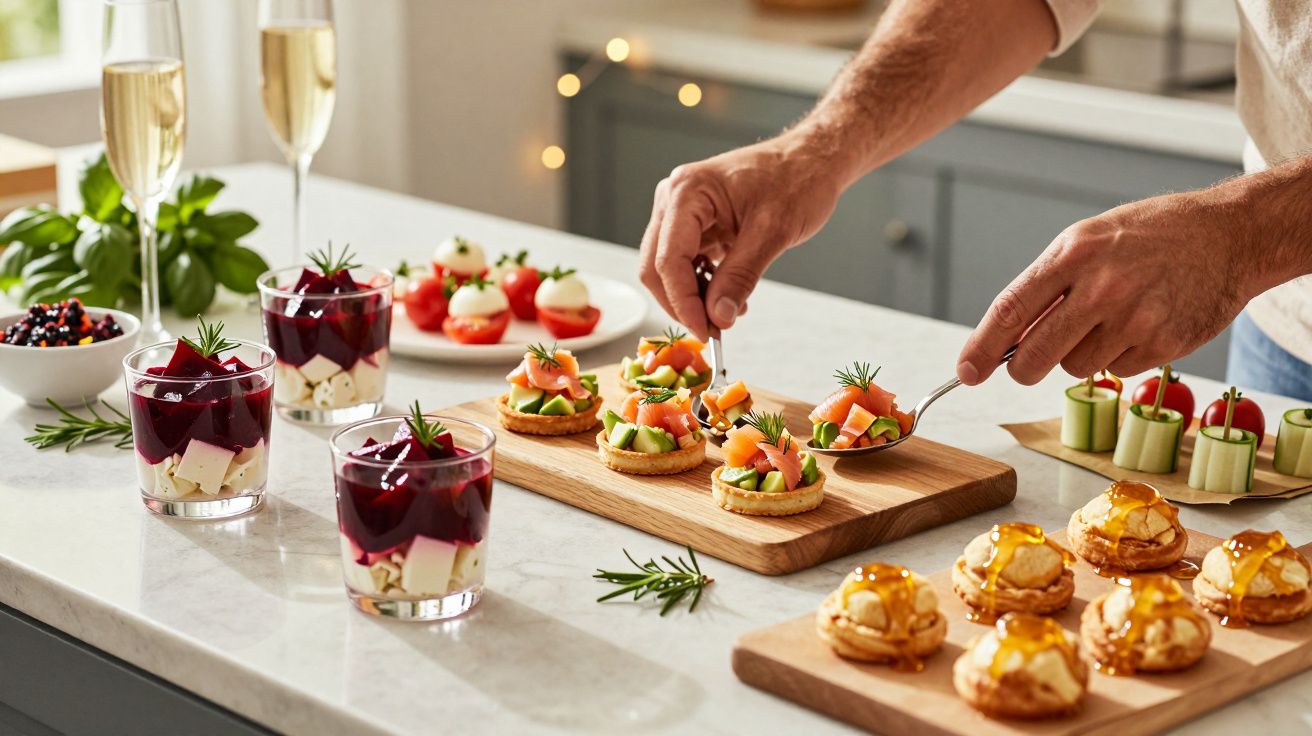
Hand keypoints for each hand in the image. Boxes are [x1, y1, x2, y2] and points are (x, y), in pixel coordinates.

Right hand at [638, 133, 843, 339]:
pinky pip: (686, 264)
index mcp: (687, 192)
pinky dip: (703, 286)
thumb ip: (741, 276)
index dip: (683, 302)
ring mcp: (681, 212)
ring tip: (730, 310)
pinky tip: (730, 296)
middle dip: (683, 304)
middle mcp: (675, 199)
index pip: (667, 259)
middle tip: (714, 331)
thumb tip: (717, 317)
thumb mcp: (772, 232)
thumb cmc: (797, 180)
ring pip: (669, 269)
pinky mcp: (695, 224)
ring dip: (694, 297)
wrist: (812, 161)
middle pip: (657, 267)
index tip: (706, 331)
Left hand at [956, 189, 1257, 384]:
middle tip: (1027, 363)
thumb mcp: (1087, 240)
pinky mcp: (1164, 343)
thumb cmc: (1149, 236)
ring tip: (1109, 319)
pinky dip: (1119, 356)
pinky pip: (1116, 371)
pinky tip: (1140, 324)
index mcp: (1074, 254)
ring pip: (1075, 368)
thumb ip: (1046, 284)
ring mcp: (1135, 318)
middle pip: (1035, 356)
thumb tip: (1005, 336)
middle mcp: (1102, 287)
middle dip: (1023, 367)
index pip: (1011, 310)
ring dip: (1080, 355)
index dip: (981, 347)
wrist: (1229, 234)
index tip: (965, 371)